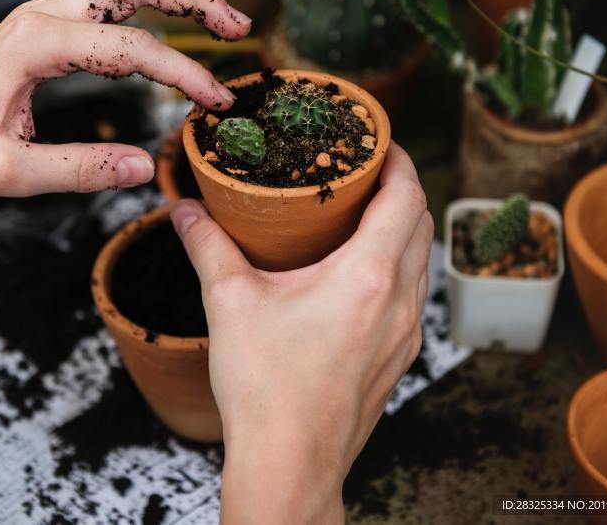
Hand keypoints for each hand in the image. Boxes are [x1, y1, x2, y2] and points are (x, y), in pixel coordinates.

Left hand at [0, 0, 249, 306]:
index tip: (217, 102)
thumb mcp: (10, 174)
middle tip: (238, 25)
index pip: (131, 48)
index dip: (183, 73)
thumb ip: (80, 170)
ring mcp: (41, 11)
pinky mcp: (42, 22)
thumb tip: (145, 168)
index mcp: (36, 44)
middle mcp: (41, 14)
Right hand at [170, 144, 432, 523]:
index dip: (399, 160)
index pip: (407, 196)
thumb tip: (185, 210)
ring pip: (420, 262)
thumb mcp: (229, 304)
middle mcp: (400, 301)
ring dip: (401, 230)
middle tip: (363, 172)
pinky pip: (412, 296)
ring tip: (359, 216)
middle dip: (400, 189)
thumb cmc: (265, 389)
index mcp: (369, 275)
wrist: (290, 465)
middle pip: (421, 224)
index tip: (378, 141)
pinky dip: (396, 268)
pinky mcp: (399, 359)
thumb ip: (207, 246)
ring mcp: (406, 334)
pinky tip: (357, 275)